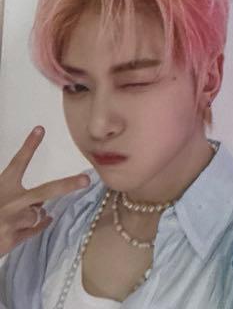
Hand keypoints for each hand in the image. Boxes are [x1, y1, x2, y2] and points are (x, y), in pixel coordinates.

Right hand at [0, 127, 88, 255]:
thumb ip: (12, 195)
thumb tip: (39, 202)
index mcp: (2, 187)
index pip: (18, 162)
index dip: (29, 145)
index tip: (40, 128)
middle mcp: (10, 203)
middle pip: (45, 191)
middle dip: (67, 185)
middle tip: (86, 180)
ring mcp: (13, 222)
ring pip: (37, 214)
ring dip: (33, 215)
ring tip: (15, 218)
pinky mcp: (12, 240)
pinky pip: (35, 229)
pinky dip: (39, 225)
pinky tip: (44, 220)